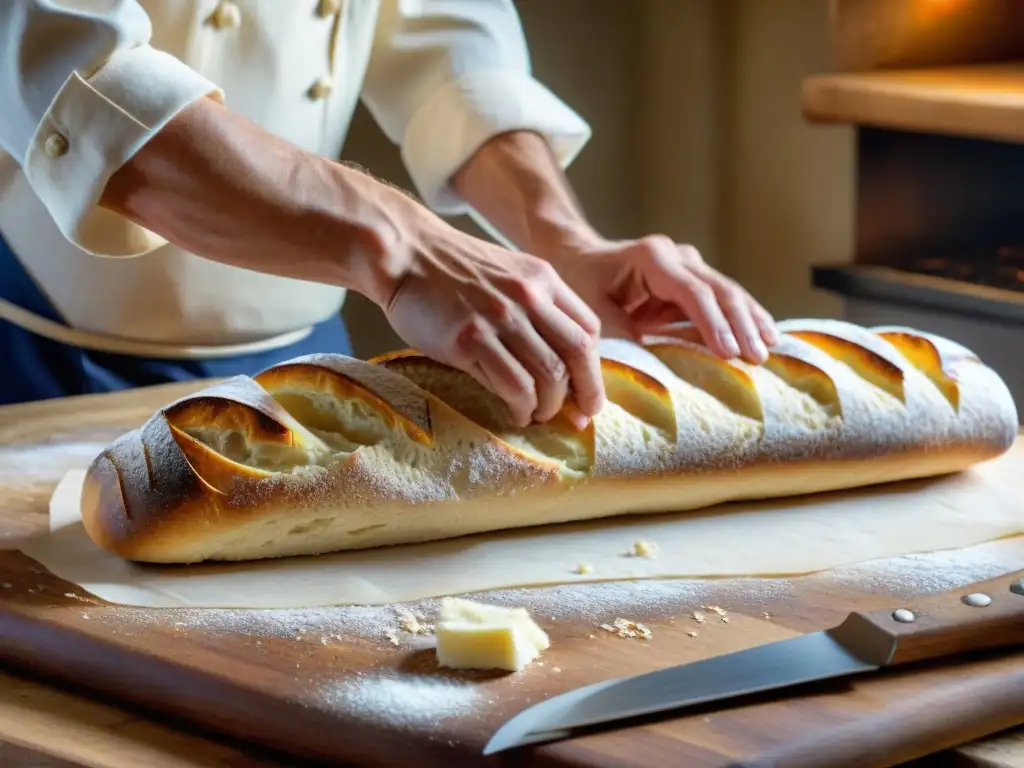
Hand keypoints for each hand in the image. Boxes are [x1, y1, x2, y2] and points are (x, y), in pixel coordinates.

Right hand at [376, 218, 604, 428]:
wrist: (404, 252)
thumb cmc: (450, 271)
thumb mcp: (507, 274)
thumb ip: (535, 305)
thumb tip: (557, 357)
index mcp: (543, 279)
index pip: (588, 328)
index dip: (594, 366)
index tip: (587, 390)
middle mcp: (528, 297)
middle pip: (577, 354)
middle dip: (586, 392)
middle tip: (581, 416)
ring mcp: (500, 318)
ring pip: (549, 374)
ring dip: (550, 405)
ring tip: (539, 415)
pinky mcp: (470, 339)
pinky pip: (513, 384)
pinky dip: (522, 407)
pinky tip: (517, 413)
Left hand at [544, 235, 778, 363]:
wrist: (578, 259)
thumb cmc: (581, 285)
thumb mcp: (591, 313)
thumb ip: (618, 340)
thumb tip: (643, 378)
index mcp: (651, 257)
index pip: (692, 292)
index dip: (712, 324)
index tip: (728, 353)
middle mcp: (676, 255)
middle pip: (719, 290)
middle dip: (741, 325)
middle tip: (757, 357)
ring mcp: (690, 265)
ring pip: (728, 293)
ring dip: (750, 321)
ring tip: (770, 348)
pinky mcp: (695, 280)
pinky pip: (723, 300)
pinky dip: (743, 318)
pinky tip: (766, 335)